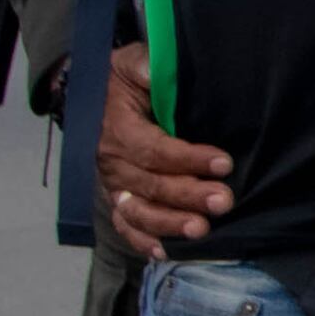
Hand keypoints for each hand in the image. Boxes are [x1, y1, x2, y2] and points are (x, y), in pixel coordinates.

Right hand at [97, 40, 233, 259]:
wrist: (90, 93)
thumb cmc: (122, 79)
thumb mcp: (134, 63)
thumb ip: (150, 67)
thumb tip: (166, 70)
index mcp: (118, 130)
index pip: (154, 150)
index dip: (188, 159)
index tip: (223, 163)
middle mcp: (112, 162)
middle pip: (150, 185)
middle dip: (188, 195)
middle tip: (224, 202)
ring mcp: (113, 183)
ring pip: (138, 211)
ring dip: (170, 224)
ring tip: (201, 230)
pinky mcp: (116, 196)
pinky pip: (124, 224)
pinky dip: (142, 241)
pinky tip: (165, 252)